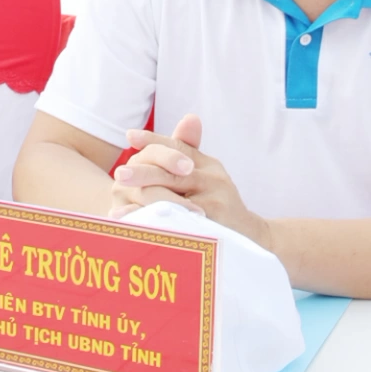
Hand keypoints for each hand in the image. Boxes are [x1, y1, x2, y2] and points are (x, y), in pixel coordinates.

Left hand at [109, 115, 269, 246]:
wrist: (251, 237)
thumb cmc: (217, 205)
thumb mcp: (204, 178)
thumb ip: (179, 156)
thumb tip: (139, 133)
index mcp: (209, 165)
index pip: (179, 147)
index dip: (154, 140)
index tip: (130, 136)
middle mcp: (214, 178)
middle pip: (173, 171)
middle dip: (143, 173)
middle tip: (119, 176)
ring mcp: (216, 201)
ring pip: (175, 197)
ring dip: (146, 200)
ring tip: (120, 207)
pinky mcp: (215, 224)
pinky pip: (181, 222)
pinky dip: (158, 224)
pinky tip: (139, 227)